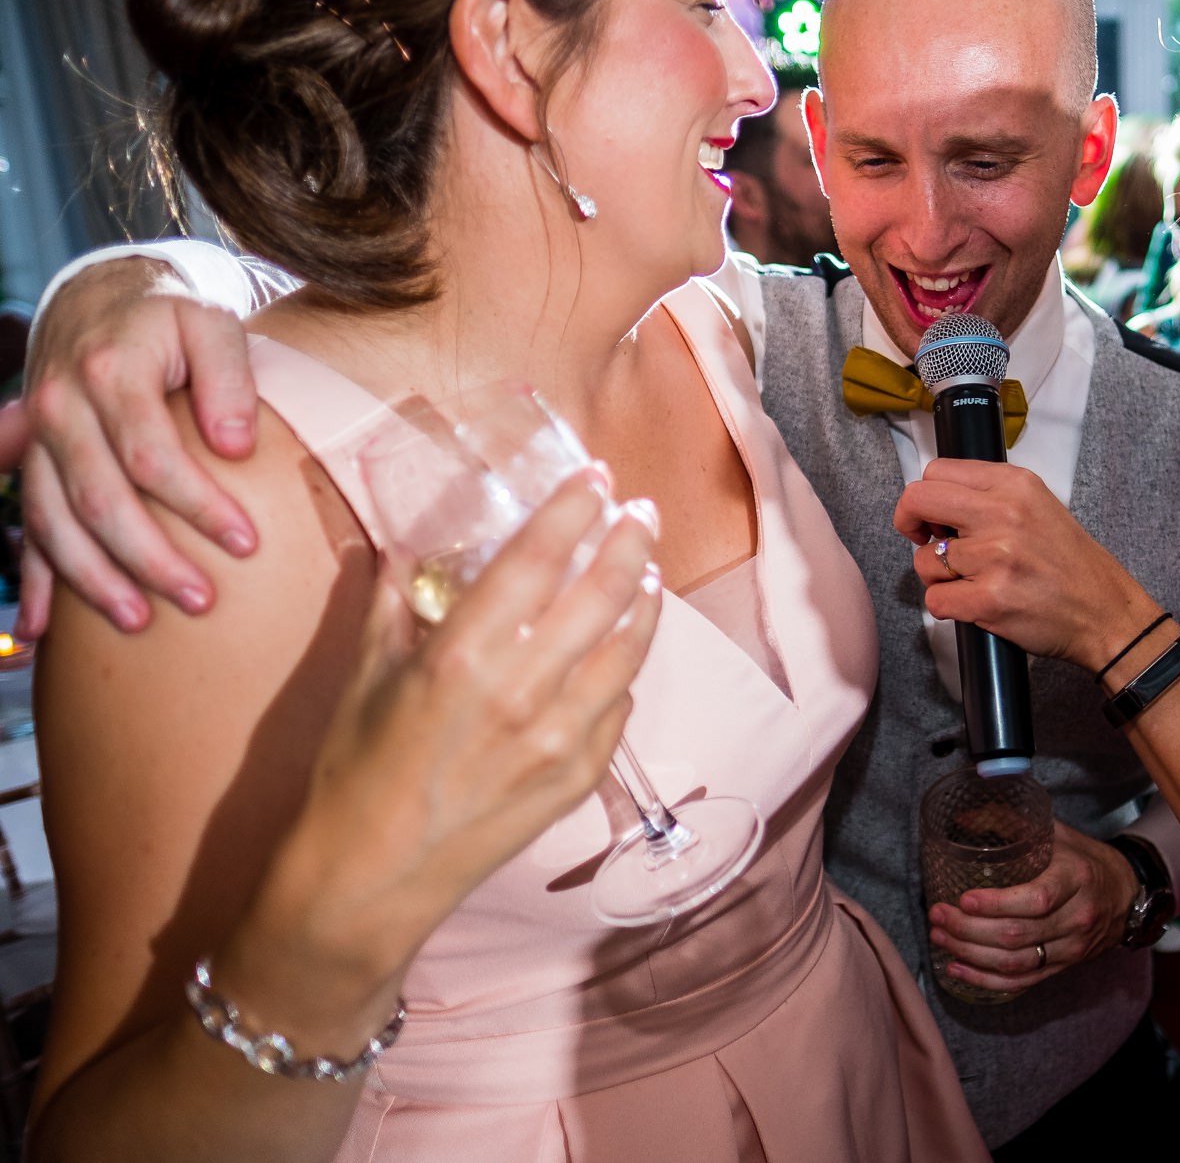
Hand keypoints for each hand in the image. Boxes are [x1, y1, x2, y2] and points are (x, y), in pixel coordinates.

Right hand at [17, 258, 259, 636]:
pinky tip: (40, 629)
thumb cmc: (170, 319)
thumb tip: (235, 446)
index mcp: (109, 372)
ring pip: (54, 521)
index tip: (247, 544)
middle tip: (201, 600)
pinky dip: (33, 580)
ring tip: (139, 621)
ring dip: (93, 579)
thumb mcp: (211, 324)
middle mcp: (61, 408)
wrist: (100, 301)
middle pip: (100, 499)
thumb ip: (229, 377)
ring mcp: (38, 439)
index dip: (198, 506)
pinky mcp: (31, 462)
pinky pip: (27, 526)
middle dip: (149, 558)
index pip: (152, 456)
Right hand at [248, 470, 663, 973]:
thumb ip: (394, 603)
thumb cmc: (355, 773)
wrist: (371, 879)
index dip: (574, 508)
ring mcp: (560, 738)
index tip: (594, 476)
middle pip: (604, 593)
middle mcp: (523, 691)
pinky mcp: (578, 777)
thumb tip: (408, 550)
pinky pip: (618, 706)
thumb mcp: (364, 675)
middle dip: (631, 540)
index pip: (539, 557)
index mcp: (463, 655)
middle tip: (639, 512)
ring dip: (645, 599)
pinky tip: (620, 650)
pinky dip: (623, 669)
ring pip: (629, 648)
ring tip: (647, 571)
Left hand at [892, 458, 1160, 670]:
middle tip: (924, 541)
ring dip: (937, 576)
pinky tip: (973, 604)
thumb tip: (936, 504)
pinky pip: (935, 600)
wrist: (1105, 611)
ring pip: (923, 560)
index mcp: (1014, 484)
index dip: (926, 497)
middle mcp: (1003, 514)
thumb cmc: (1069, 563)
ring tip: (970, 581)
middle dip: (909, 523)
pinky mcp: (989, 600)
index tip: (935, 518)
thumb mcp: (1038, 505)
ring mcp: (995, 558)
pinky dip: (947, 607)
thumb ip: (990, 496)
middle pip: (918, 500)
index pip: (937, 471)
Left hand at [926, 822, 1137, 994]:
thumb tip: (963, 817)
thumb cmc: (1084, 860)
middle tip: (938, 916)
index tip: (964, 899)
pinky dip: (986, 980)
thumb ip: (1012, 823)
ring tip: (940, 938)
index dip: (997, 904)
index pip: (1036, 899)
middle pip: (1018, 935)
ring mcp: (1072, 947)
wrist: (1126, 893)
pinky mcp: (1064, 966)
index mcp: (1076, 878)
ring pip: (1016, 962)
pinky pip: (1022, 981)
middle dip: (970, 929)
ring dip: (971, 954)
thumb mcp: (1057, 833)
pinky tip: (958, 968)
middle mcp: (1077, 917)